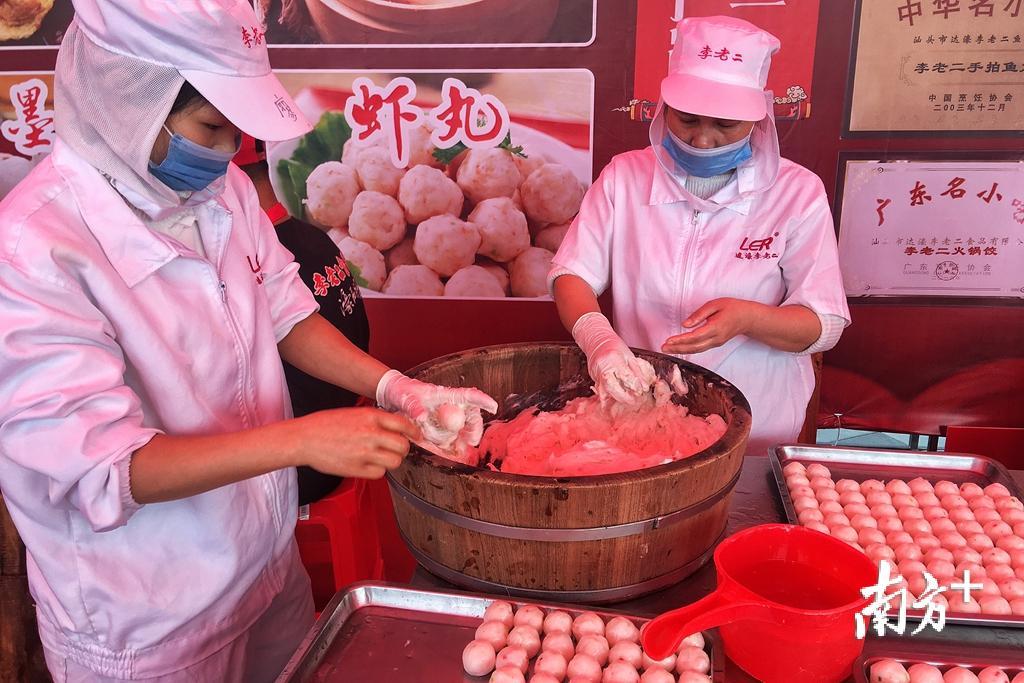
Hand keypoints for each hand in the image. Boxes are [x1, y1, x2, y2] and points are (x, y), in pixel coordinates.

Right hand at [293, 407, 419, 478]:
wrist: (304, 438)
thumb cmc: (327, 424)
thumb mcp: (355, 413)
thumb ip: (376, 420)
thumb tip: (398, 429)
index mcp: (370, 416)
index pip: (403, 424)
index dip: (413, 432)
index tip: (416, 436)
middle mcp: (370, 433)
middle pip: (403, 446)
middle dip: (403, 448)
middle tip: (396, 449)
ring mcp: (364, 452)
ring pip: (395, 462)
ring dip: (391, 461)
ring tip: (381, 458)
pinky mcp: (356, 469)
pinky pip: (380, 474)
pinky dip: (378, 471)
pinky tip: (368, 465)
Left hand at [376, 370, 498, 450]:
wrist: (393, 397)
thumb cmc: (402, 392)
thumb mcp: (405, 398)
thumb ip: (414, 407)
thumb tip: (423, 416)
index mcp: (444, 395)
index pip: (468, 395)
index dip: (482, 400)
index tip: (493, 406)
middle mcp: (449, 406)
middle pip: (470, 416)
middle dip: (474, 429)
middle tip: (471, 441)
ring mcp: (445, 417)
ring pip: (462, 429)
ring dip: (463, 439)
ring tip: (458, 449)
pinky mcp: (440, 427)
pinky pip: (450, 437)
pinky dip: (451, 445)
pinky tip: (449, 451)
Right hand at [572, 312, 654, 406]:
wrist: (596, 341)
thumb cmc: (615, 347)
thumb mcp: (630, 356)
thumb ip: (637, 372)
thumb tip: (644, 387)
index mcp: (614, 358)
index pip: (625, 375)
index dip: (633, 385)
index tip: (640, 392)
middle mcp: (603, 366)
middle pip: (611, 386)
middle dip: (623, 397)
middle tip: (633, 402)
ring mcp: (596, 373)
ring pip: (603, 391)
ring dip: (614, 399)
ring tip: (624, 404)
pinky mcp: (593, 378)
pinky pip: (599, 391)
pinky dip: (606, 398)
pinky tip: (612, 404)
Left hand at [662, 298, 760, 354]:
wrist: (747, 318)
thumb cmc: (732, 308)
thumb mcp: (715, 304)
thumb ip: (699, 314)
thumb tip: (685, 324)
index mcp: (715, 327)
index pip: (695, 336)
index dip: (681, 340)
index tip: (668, 341)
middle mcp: (716, 338)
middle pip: (694, 346)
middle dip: (677, 348)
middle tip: (663, 347)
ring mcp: (716, 343)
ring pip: (696, 350)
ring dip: (681, 350)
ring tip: (667, 349)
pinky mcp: (716, 344)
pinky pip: (700, 349)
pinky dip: (688, 349)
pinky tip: (679, 348)